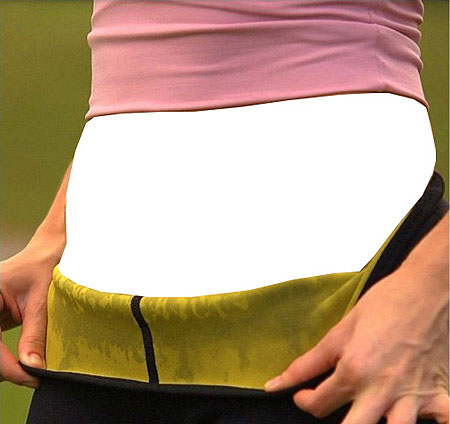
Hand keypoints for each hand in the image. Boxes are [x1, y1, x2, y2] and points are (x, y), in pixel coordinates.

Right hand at [0, 232, 62, 388]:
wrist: (52, 249)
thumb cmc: (47, 265)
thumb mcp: (43, 300)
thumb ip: (35, 334)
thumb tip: (33, 369)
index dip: (6, 366)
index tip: (30, 377)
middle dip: (4, 367)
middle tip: (31, 377)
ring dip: (5, 364)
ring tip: (29, 371)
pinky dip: (7, 357)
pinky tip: (22, 363)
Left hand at [264, 261, 448, 423]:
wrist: (425, 289)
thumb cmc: (385, 302)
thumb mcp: (341, 329)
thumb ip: (310, 361)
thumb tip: (280, 381)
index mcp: (354, 371)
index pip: (318, 405)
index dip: (304, 400)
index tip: (302, 394)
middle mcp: (382, 391)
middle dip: (337, 423)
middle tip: (329, 402)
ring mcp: (412, 397)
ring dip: (381, 423)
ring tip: (370, 408)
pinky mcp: (438, 394)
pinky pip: (443, 422)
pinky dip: (433, 421)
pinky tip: (421, 413)